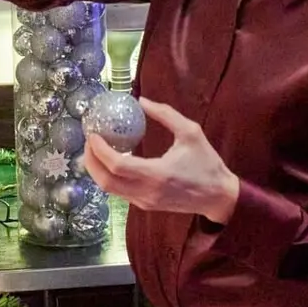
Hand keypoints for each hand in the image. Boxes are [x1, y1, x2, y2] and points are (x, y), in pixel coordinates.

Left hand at [84, 97, 240, 223]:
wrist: (218, 197)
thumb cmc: (207, 163)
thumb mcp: (191, 132)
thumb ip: (165, 115)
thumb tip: (141, 101)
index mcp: (158, 174)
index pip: (117, 166)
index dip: (99, 150)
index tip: (93, 133)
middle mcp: (147, 192)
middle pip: (105, 182)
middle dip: (90, 161)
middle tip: (89, 140)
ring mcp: (145, 202)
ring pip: (110, 189)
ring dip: (97, 169)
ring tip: (96, 148)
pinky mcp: (146, 206)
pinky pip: (120, 192)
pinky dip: (109, 176)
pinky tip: (111, 160)